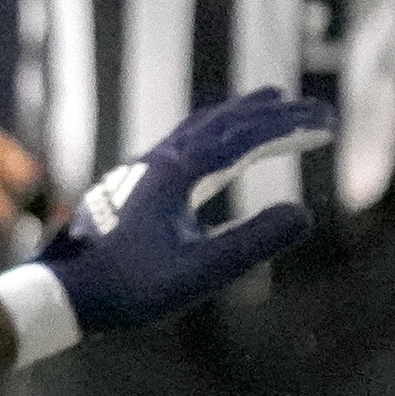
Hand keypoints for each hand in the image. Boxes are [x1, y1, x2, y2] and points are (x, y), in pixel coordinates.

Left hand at [35, 92, 332, 339]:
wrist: (66, 292)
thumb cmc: (131, 287)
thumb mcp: (199, 271)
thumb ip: (251, 242)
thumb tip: (303, 214)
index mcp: (179, 173)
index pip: (246, 138)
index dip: (290, 128)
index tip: (328, 122)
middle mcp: (161, 160)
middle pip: (226, 122)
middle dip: (272, 114)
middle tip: (312, 107)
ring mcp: (144, 169)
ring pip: (200, 126)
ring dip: (240, 114)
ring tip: (269, 103)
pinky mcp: (133, 184)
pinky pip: (182, 142)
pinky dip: (211, 131)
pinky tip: (214, 146)